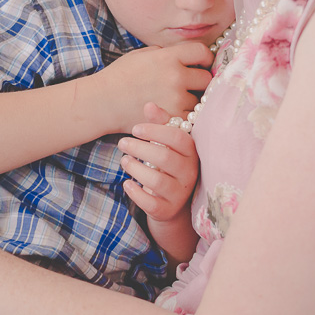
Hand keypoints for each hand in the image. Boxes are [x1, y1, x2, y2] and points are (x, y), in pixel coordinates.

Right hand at [97, 43, 213, 132]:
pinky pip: (192, 117)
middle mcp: (175, 77)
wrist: (102, 102)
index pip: (202, 52)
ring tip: (177, 100)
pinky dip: (186, 116)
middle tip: (192, 84)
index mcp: (168, 57)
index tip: (202, 63)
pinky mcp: (172, 119)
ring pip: (200, 101)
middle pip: (206, 78)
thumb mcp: (143, 54)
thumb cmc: (119, 77)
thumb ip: (167, 53)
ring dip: (193, 101)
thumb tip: (187, 55)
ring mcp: (175, 100)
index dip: (205, 57)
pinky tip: (175, 112)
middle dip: (201, 81)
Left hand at [118, 103, 198, 222]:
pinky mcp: (167, 210)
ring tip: (123, 161)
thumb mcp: (168, 143)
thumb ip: (161, 123)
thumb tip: (149, 104)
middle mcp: (190, 173)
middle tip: (122, 143)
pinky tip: (127, 183)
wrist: (174, 202)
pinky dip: (136, 193)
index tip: (135, 129)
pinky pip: (151, 203)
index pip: (177, 138)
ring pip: (157, 181)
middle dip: (140, 148)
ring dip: (136, 168)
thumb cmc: (169, 164)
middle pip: (165, 158)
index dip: (155, 131)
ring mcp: (180, 194)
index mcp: (192, 152)